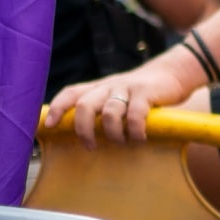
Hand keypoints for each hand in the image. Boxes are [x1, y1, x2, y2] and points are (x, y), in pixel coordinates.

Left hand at [44, 45, 208, 148]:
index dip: (57, 108)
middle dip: (83, 128)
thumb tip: (83, 135)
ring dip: (113, 133)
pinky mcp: (145, 93)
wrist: (171, 73)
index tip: (48, 126)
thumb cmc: (139, 93)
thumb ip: (101, 109)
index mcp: (97, 87)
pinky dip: (135, 131)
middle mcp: (107, 86)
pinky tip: (140, 138)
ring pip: (109, 112)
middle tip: (90, 146)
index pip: (70, 93)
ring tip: (122, 143)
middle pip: (84, 105)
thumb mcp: (116, 96)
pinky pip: (135, 115)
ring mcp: (126, 88)